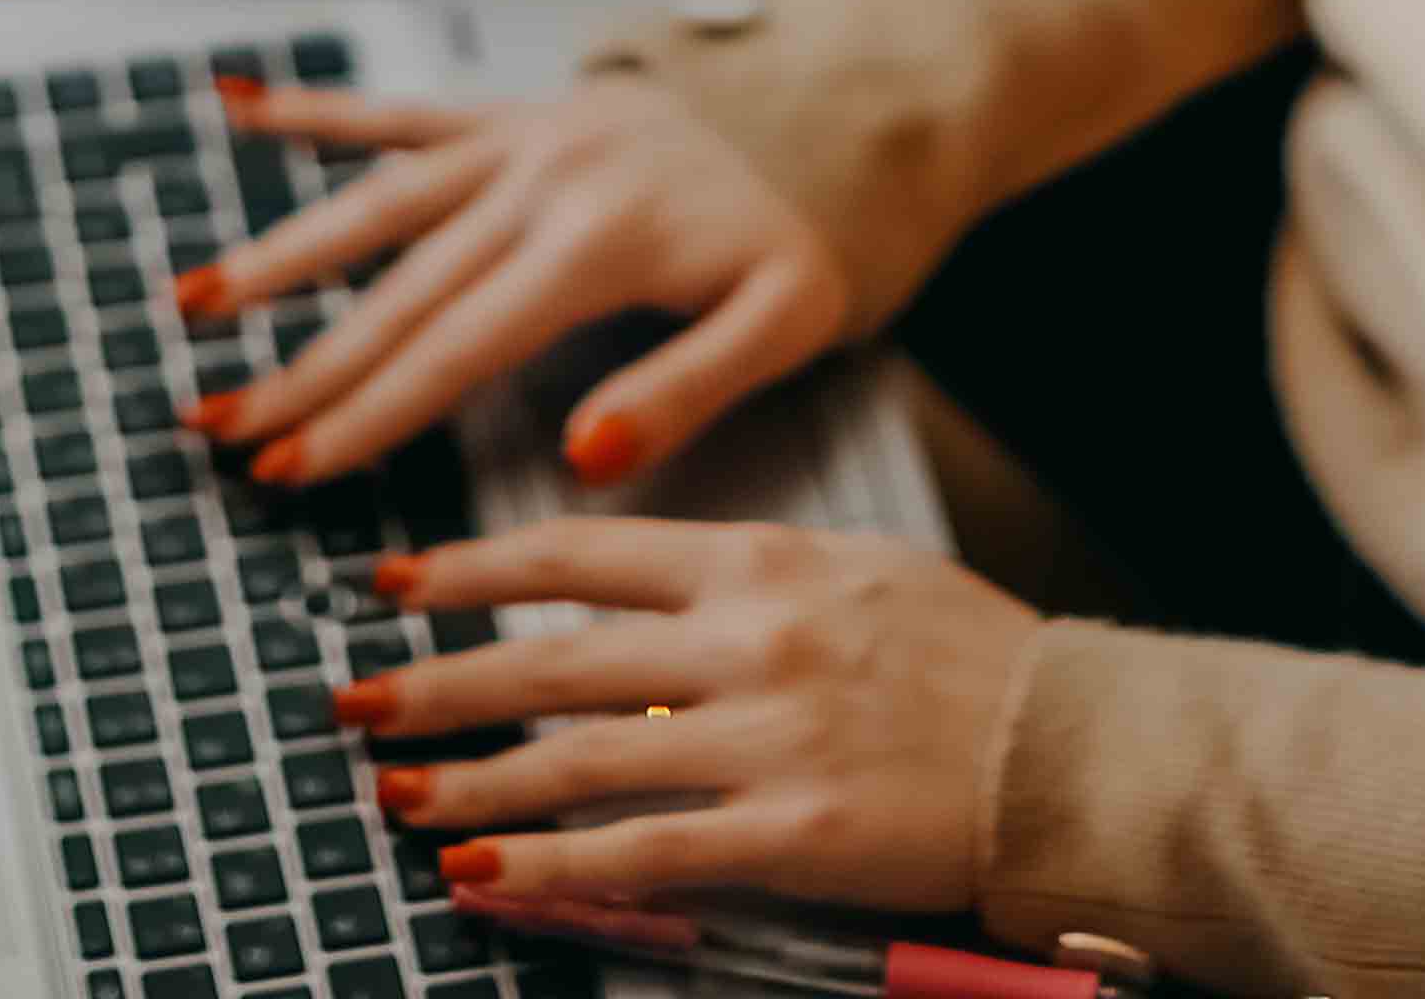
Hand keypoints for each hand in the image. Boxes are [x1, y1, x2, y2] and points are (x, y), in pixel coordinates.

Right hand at [183, 75, 847, 488]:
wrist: (840, 102)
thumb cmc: (817, 224)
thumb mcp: (788, 321)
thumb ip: (685, 389)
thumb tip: (581, 456)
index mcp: (596, 242)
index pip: (454, 347)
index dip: (367, 414)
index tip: (293, 465)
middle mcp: (540, 180)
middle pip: (397, 290)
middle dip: (302, 366)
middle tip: (220, 428)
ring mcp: (520, 137)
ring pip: (378, 200)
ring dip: (283, 253)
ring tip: (198, 306)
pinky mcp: (517, 111)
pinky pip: (406, 112)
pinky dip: (321, 109)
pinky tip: (241, 104)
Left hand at [340, 517, 1039, 911]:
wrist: (1071, 748)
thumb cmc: (973, 661)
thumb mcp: (855, 574)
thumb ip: (746, 581)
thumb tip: (638, 601)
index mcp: (760, 563)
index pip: (580, 554)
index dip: (473, 570)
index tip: (398, 581)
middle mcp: (748, 639)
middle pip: (553, 658)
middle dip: (438, 681)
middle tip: (354, 699)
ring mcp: (765, 739)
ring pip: (578, 758)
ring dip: (470, 779)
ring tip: (395, 795)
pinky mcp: (788, 835)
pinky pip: (642, 853)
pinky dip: (550, 864)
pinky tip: (483, 871)